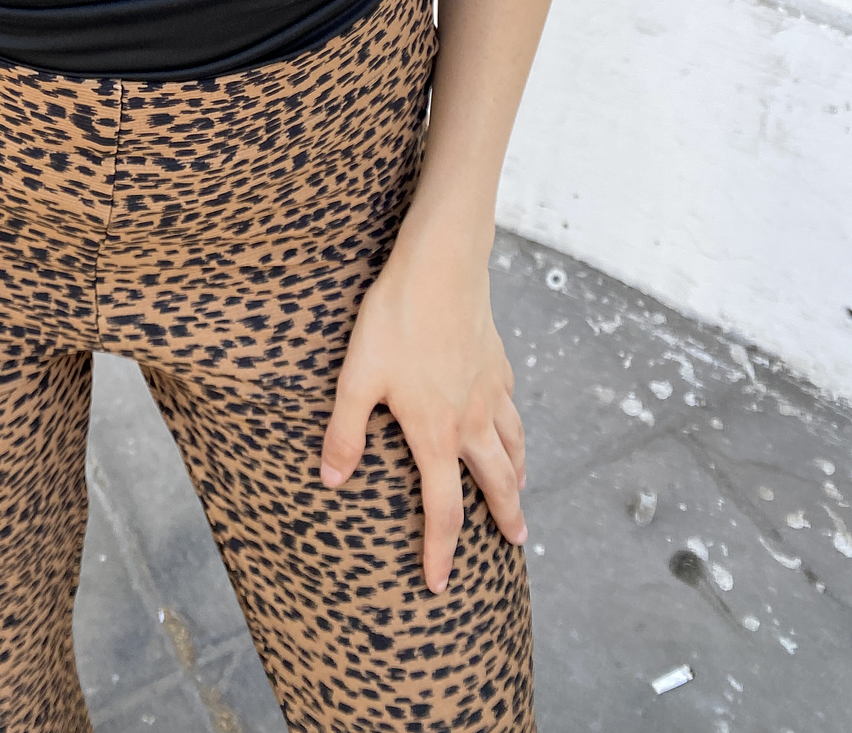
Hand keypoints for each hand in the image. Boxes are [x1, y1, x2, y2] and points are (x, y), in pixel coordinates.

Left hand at [319, 216, 526, 593]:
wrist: (441, 266)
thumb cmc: (394, 319)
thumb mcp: (357, 376)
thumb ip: (345, 431)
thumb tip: (332, 479)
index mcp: (435, 433)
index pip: (443, 511)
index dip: (441, 552)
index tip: (440, 585)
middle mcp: (470, 420)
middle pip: (494, 483)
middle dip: (504, 519)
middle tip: (517, 543)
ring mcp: (489, 390)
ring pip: (512, 445)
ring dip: (516, 475)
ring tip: (520, 492)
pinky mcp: (496, 360)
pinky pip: (510, 406)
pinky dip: (514, 427)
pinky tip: (507, 422)